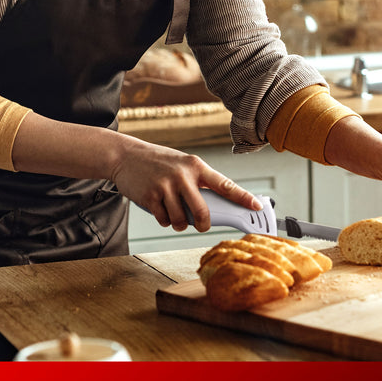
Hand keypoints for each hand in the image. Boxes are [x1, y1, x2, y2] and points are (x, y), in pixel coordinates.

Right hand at [109, 142, 261, 231]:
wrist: (125, 155)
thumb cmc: (158, 162)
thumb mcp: (182, 164)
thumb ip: (197, 181)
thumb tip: (214, 206)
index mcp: (196, 166)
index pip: (225, 184)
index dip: (242, 197)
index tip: (256, 206)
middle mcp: (183, 175)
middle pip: (202, 212)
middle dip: (203, 224)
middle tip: (202, 225)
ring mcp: (166, 186)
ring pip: (181, 220)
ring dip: (179, 224)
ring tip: (174, 213)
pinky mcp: (150, 197)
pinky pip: (164, 220)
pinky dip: (164, 220)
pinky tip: (160, 208)